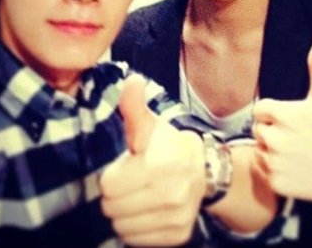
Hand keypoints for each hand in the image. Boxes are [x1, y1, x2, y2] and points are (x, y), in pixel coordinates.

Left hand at [100, 74, 205, 245]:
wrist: (203, 170)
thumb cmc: (168, 145)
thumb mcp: (150, 124)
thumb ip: (134, 106)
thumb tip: (131, 79)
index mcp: (161, 164)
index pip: (108, 185)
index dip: (113, 174)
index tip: (128, 166)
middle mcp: (172, 194)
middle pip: (112, 207)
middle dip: (116, 194)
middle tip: (132, 182)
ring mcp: (176, 217)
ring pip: (122, 226)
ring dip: (124, 212)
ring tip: (139, 195)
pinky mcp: (178, 235)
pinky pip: (136, 239)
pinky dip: (136, 227)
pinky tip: (147, 209)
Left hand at [252, 34, 311, 205]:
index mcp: (282, 114)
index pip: (260, 109)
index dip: (274, 113)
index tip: (291, 118)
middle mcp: (275, 139)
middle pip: (258, 129)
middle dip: (272, 130)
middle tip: (296, 136)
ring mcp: (276, 163)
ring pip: (260, 150)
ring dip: (272, 150)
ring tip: (296, 151)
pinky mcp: (277, 183)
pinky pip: (264, 171)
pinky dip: (275, 170)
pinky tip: (296, 167)